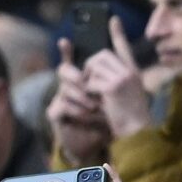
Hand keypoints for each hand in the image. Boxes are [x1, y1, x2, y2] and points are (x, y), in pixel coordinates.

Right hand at [47, 39, 110, 163]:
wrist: (97, 141)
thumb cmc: (107, 115)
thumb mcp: (115, 93)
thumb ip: (117, 76)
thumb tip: (126, 58)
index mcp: (81, 78)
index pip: (70, 59)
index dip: (65, 50)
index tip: (64, 40)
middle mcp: (67, 86)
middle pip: (63, 70)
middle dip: (74, 74)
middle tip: (85, 81)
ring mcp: (59, 98)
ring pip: (65, 88)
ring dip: (83, 97)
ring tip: (97, 106)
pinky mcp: (55, 113)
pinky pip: (63, 105)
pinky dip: (78, 110)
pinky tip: (89, 114)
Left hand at [83, 16, 153, 137]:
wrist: (137, 131)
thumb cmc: (131, 117)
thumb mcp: (128, 94)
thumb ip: (117, 80)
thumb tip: (98, 69)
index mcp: (134, 72)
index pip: (124, 47)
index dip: (118, 33)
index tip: (113, 19)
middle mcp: (129, 72)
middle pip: (101, 55)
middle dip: (90, 67)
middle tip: (89, 81)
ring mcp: (122, 78)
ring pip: (94, 67)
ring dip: (88, 80)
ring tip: (93, 93)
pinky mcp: (113, 87)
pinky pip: (92, 82)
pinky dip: (89, 92)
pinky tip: (95, 101)